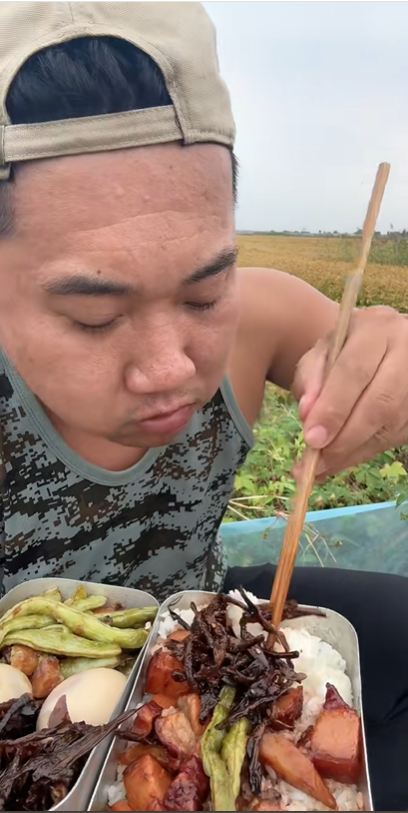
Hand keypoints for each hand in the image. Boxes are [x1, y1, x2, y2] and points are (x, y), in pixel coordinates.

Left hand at [292, 306, 407, 479]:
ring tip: (325, 464)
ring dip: (356, 450)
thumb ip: (310, 381)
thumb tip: (308, 416)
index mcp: (376, 328)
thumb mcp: (320, 355)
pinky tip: (345, 457)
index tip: (312, 439)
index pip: (354, 371)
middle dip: (346, 437)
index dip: (333, 409)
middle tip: (319, 460)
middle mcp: (406, 348)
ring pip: (392, 424)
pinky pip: (397, 435)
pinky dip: (367, 451)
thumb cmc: (344, 352)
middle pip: (381, 402)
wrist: (379, 348)